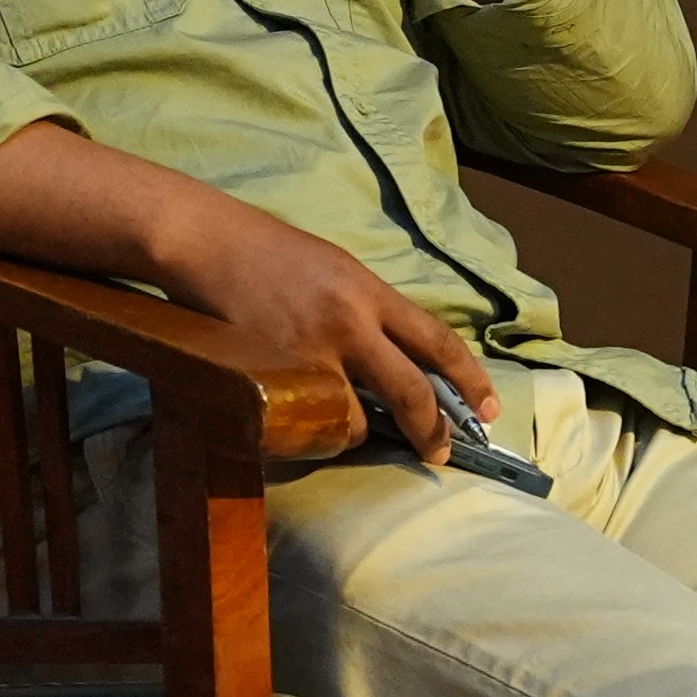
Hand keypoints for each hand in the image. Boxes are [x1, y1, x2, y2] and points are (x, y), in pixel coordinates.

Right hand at [146, 189, 499, 464]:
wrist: (205, 243)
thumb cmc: (269, 252)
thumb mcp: (338, 270)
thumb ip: (370, 312)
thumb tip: (399, 353)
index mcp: (371, 293)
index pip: (438, 342)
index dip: (471, 379)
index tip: (491, 410)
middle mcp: (350, 325)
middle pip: (410, 391)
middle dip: (433, 429)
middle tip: (442, 454)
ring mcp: (309, 354)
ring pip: (355, 417)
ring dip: (358, 430)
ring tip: (347, 426)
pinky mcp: (271, 376)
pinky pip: (307, 419)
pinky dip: (312, 427)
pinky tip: (303, 420)